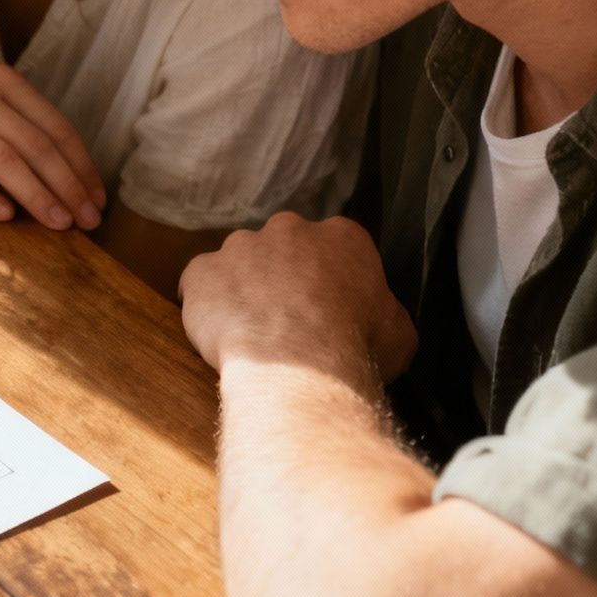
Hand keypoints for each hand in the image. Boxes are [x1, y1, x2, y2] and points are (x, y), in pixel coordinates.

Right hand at [0, 14, 105, 229]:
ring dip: (37, 195)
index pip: (53, 126)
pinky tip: (3, 216)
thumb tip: (39, 157)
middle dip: (69, 187)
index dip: (81, 165)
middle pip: (36, 146)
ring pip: (3, 159)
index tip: (97, 198)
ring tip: (59, 225)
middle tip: (89, 222)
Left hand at [178, 214, 415, 387]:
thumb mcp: (398, 334)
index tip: (325, 308)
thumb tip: (380, 320)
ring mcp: (240, 246)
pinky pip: (198, 283)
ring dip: (242, 288)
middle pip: (283, 247)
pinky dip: (204, 304)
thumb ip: (385, 313)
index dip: (327, 280)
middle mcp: (289, 229)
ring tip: (250, 333)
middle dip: (282, 276)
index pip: (333, 248)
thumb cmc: (356, 351)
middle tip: (286, 320)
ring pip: (238, 262)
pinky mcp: (202, 271)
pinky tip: (217, 334)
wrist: (299, 368)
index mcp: (342, 237)